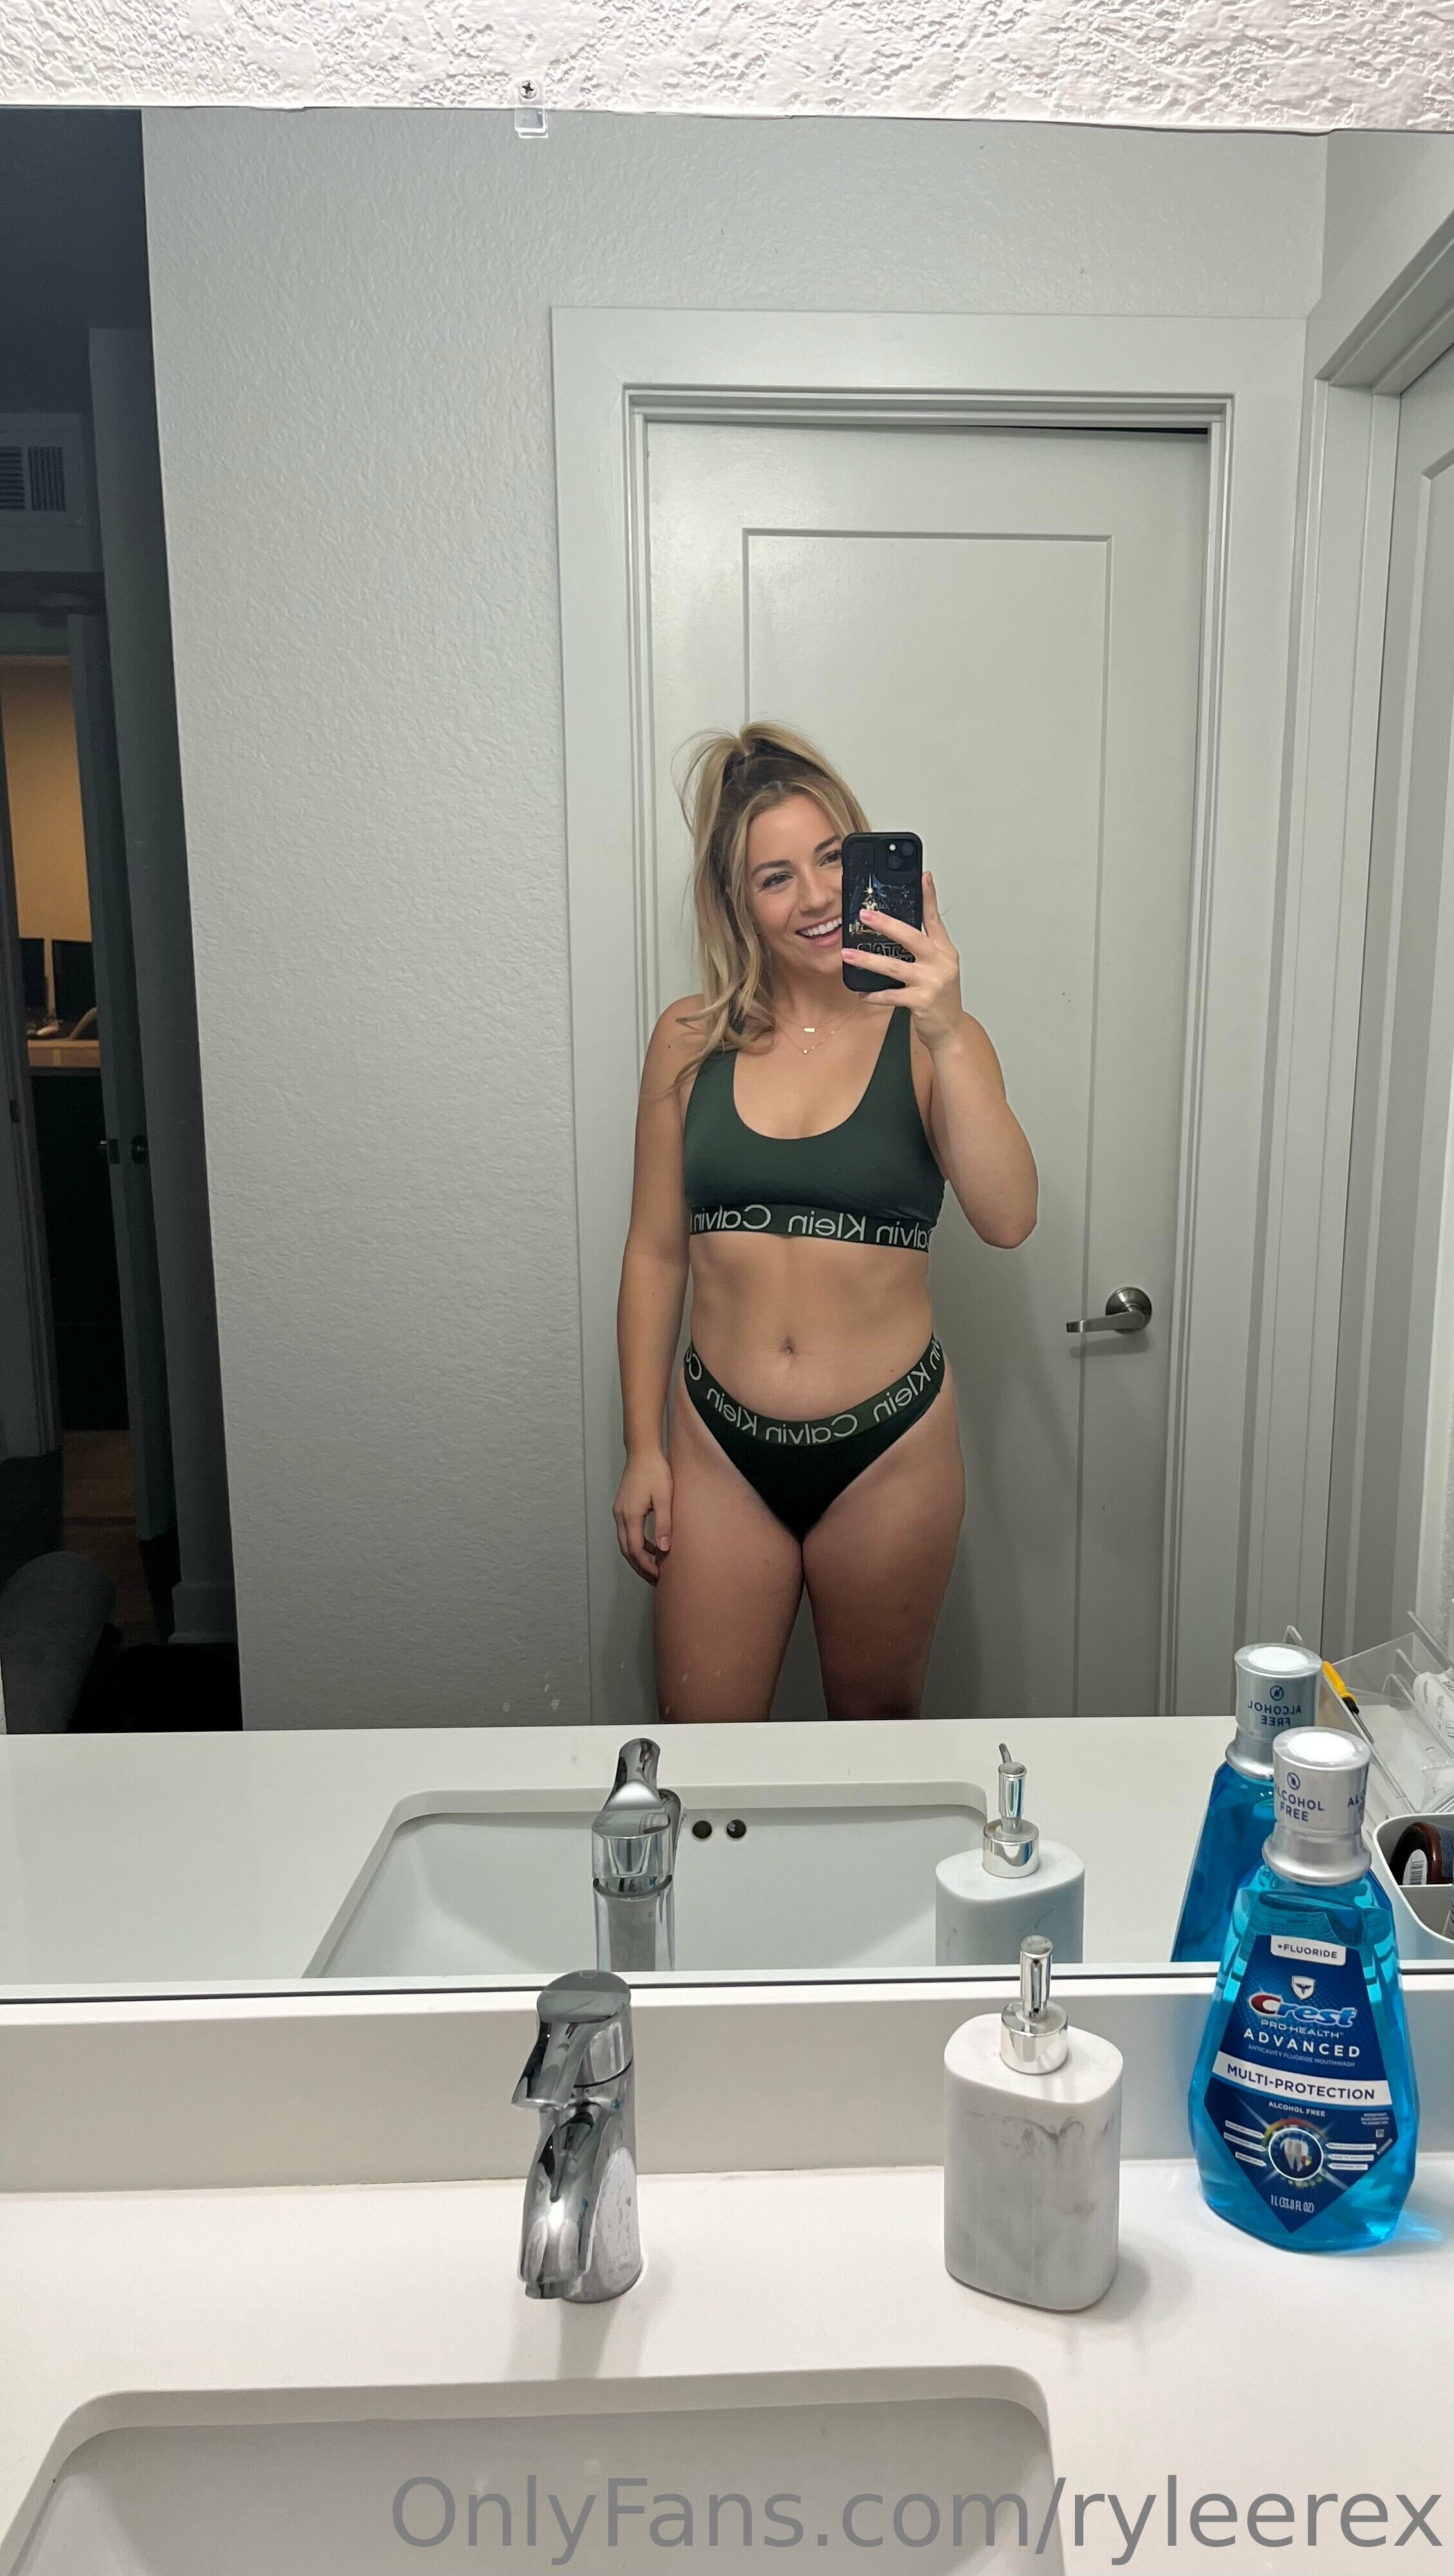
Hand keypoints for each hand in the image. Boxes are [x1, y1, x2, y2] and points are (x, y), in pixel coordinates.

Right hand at [614, 1449, 673, 1582]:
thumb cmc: (656, 1471)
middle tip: (654, 1579)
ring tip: (653, 1567)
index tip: (658, 1575)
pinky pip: (626, 1532)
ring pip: (624, 1542)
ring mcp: (619, 1511)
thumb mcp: (664, 1498)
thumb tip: (663, 1550)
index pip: (635, 1550)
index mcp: (630, 1515)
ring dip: (637, 1557)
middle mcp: (620, 1515)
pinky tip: (651, 1546)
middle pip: (626, 1550)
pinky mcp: (622, 1507)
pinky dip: (636, 1544)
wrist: (643, 1452)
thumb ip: (664, 1524)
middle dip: (639, 1567)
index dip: (646, 1566)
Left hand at [842, 871, 965, 1053]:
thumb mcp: (938, 968)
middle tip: (865, 915)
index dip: (929, 897)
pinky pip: (892, 996)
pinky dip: (874, 994)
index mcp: (945, 951)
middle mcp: (941, 963)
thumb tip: (897, 931)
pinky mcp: (921, 1002)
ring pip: (895, 967)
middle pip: (912, 937)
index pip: (935, 919)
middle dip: (887, 924)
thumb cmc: (940, 998)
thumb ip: (923, 950)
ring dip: (869, 961)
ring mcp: (932, 983)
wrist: (950, 1030)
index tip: (923, 877)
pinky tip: (861, 992)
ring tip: (848, 955)